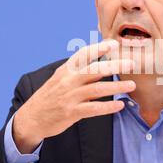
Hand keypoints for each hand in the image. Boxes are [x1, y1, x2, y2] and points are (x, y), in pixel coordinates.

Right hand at [13, 40, 135, 152]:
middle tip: (132, 64)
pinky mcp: (71, 112)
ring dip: (116, 87)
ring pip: (97, 89)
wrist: (31, 117)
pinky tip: (120, 105)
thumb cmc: (50, 96)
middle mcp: (68, 80)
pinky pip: (93, 108)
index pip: (84, 55)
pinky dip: (108, 107)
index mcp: (66, 70)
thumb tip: (100, 60)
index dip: (99, 48)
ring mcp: (70, 96)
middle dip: (115, 66)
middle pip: (95, 70)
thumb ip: (77, 70)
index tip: (114, 44)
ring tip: (131, 85)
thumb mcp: (60, 78)